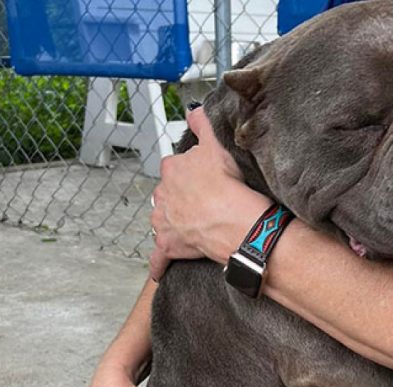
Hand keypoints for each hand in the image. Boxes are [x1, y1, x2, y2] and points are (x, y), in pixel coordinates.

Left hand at [149, 106, 270, 279]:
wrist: (234, 222)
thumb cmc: (227, 186)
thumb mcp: (216, 144)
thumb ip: (203, 124)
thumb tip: (194, 111)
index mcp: (171, 170)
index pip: (175, 167)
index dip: (191, 172)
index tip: (205, 178)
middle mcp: (162, 195)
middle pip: (168, 194)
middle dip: (180, 197)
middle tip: (203, 201)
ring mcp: (163, 222)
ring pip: (161, 221)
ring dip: (171, 223)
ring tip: (191, 225)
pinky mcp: (169, 246)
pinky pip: (158, 257)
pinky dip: (159, 264)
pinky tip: (160, 268)